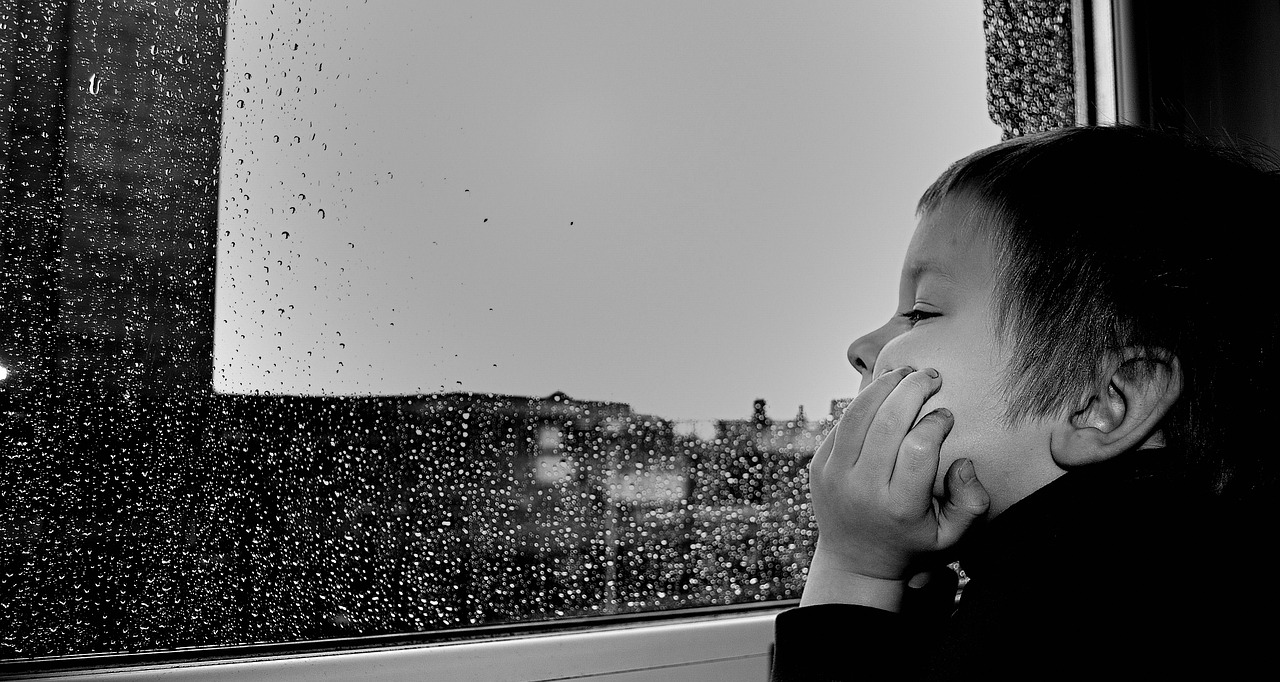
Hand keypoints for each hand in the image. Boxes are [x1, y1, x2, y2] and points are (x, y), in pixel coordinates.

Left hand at [800, 366, 988, 609]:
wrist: (855, 562)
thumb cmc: (912, 542)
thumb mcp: (952, 537)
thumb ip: (971, 503)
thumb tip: (963, 462)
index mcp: (899, 507)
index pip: (919, 448)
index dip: (936, 422)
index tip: (947, 414)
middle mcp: (863, 490)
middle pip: (888, 422)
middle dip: (913, 389)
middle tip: (932, 376)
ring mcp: (835, 476)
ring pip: (857, 414)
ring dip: (884, 385)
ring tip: (906, 373)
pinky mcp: (818, 466)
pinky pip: (841, 423)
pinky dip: (863, 401)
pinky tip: (883, 391)